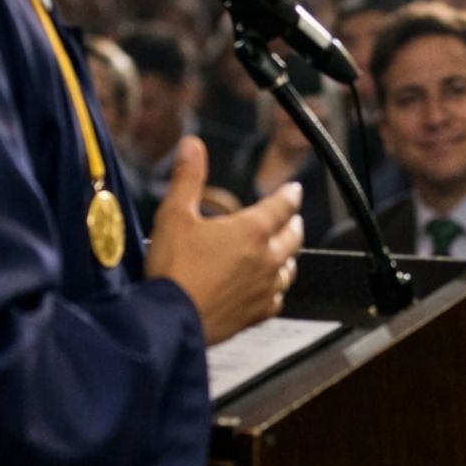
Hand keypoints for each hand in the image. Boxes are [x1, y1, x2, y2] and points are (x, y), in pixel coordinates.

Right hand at [146, 138, 303, 344]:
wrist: (171, 320)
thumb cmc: (173, 269)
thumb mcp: (174, 215)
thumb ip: (187, 178)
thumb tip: (192, 145)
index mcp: (252, 231)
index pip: (281, 206)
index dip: (289, 195)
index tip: (294, 190)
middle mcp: (267, 260)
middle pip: (293, 238)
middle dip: (294, 225)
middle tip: (293, 219)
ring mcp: (265, 290)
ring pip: (289, 270)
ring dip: (288, 257)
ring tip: (284, 253)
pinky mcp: (256, 315)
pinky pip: (277, 299)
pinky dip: (276, 289)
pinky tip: (270, 289)